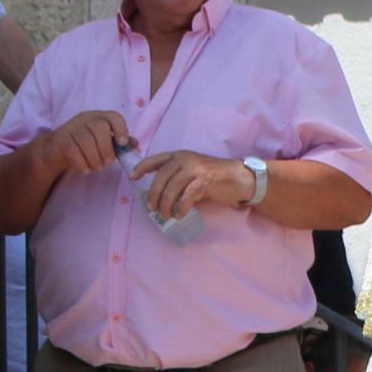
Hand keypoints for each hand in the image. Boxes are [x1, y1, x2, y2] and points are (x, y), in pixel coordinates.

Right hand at [29, 111, 132, 182]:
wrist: (57, 149)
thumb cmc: (86, 145)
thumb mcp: (103, 142)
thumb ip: (119, 142)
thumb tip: (134, 143)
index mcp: (100, 117)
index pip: (114, 117)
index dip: (121, 129)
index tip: (122, 143)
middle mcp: (86, 118)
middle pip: (100, 128)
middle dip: (106, 148)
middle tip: (108, 162)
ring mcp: (72, 127)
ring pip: (86, 140)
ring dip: (94, 158)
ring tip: (97, 167)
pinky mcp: (61, 139)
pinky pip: (73, 150)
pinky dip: (82, 163)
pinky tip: (86, 169)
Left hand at [135, 149, 254, 218]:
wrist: (239, 178)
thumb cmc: (214, 177)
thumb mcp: (192, 172)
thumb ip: (177, 178)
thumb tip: (158, 195)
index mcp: (179, 156)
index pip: (155, 160)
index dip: (141, 168)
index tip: (132, 178)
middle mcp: (185, 159)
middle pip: (160, 178)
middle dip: (153, 195)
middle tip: (151, 208)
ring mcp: (195, 169)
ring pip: (171, 189)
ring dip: (165, 205)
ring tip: (165, 215)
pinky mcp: (204, 182)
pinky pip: (186, 197)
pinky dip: (180, 208)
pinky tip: (179, 215)